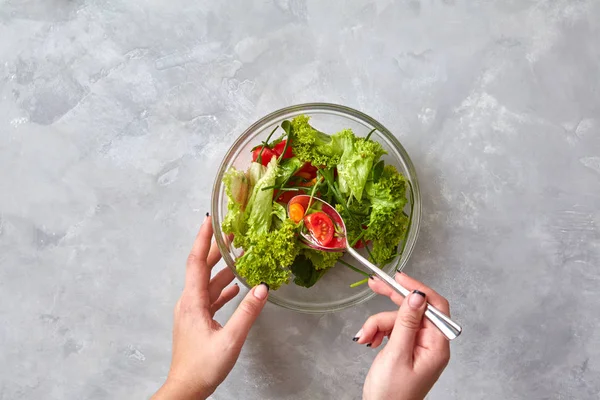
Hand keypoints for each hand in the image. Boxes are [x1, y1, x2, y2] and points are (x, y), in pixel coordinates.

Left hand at [152, 215, 269, 399]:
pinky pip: (210, 297)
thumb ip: (247, 313)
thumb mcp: (230, 339)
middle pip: (202, 268)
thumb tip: (262, 288)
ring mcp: (192, 311)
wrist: (186, 388)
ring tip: (239, 256)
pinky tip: (235, 286)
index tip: (209, 220)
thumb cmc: (203, 367)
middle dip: (217, 249)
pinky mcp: (197, 320)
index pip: (196, 262)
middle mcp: (189, 302)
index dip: (203, 239)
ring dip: (223, 268)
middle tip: (232, 232)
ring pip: (208, 282)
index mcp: (192, 302)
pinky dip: (222, 288)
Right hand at [357, 273, 450, 399]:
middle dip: (392, 299)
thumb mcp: (397, 354)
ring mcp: (418, 345)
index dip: (418, 289)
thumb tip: (417, 295)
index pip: (434, 306)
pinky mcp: (405, 348)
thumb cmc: (392, 394)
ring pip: (398, 319)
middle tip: (375, 285)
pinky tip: (369, 341)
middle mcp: (430, 343)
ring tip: (366, 338)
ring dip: (377, 324)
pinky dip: (378, 331)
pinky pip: (392, 329)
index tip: (399, 278)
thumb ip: (407, 323)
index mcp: (437, 346)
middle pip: (414, 309)